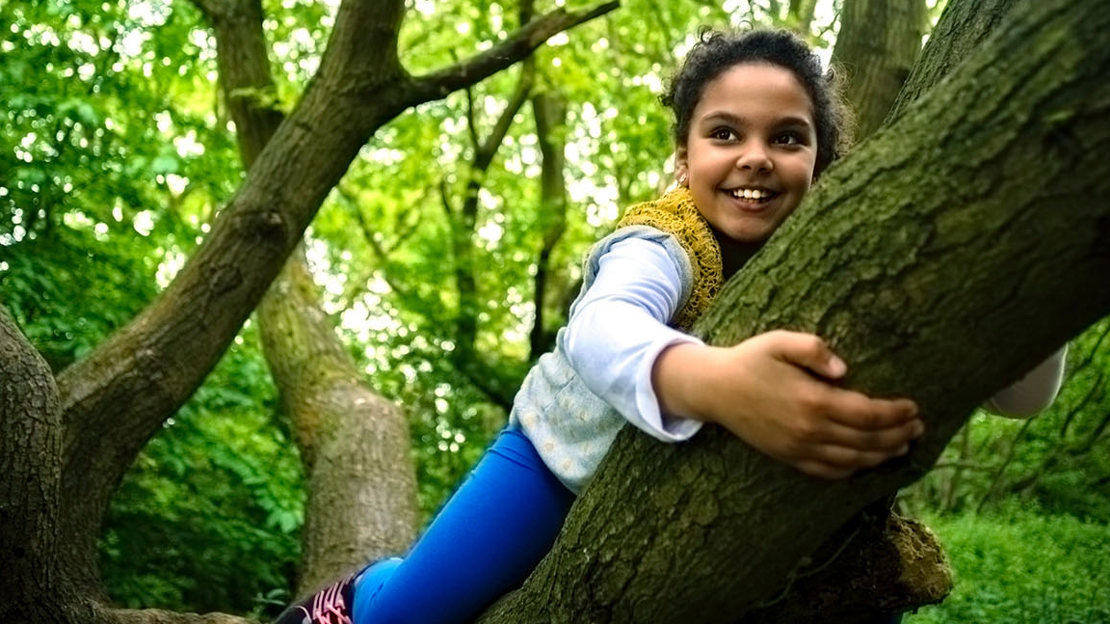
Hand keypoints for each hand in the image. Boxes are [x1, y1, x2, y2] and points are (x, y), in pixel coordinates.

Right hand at [653, 330, 922, 478]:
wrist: (714, 389)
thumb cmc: (750, 360)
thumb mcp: (779, 341)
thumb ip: (814, 349)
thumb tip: (844, 369)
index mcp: (813, 400)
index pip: (868, 414)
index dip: (896, 413)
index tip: (914, 407)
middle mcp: (809, 430)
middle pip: (867, 441)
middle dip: (898, 436)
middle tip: (918, 428)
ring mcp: (798, 448)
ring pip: (852, 461)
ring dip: (882, 456)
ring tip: (902, 446)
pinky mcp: (788, 458)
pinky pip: (828, 472)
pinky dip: (853, 471)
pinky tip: (866, 462)